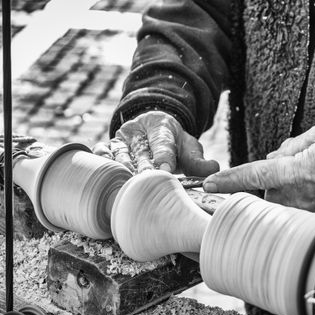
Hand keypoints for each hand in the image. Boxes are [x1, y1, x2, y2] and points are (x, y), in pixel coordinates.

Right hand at [93, 111, 218, 175]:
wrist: (152, 127)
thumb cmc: (172, 143)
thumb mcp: (188, 146)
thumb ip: (199, 159)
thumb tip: (213, 169)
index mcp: (161, 126)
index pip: (162, 142)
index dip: (164, 156)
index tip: (166, 169)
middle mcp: (138, 130)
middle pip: (140, 151)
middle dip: (143, 169)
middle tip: (146, 184)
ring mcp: (121, 138)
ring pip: (119, 154)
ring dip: (122, 171)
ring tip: (126, 188)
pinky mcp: (108, 145)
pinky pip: (101, 153)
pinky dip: (101, 163)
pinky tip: (105, 178)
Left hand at [203, 124, 314, 213]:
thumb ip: (286, 147)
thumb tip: (270, 159)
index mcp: (291, 171)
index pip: (251, 175)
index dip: (228, 180)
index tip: (207, 185)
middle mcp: (294, 194)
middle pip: (265, 189)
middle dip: (274, 178)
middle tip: (300, 166)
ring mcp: (304, 210)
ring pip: (279, 199)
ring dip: (287, 188)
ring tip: (314, 178)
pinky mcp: (314, 219)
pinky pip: (295, 208)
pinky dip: (299, 198)